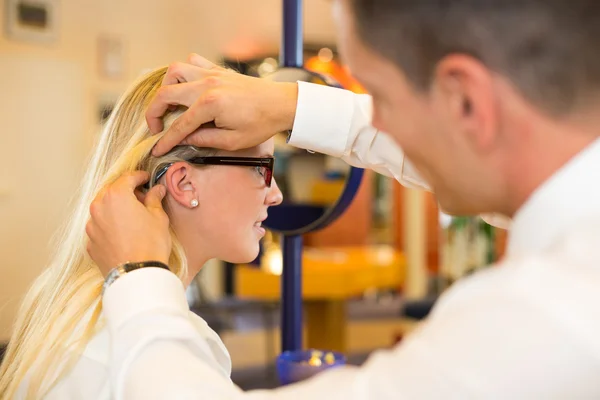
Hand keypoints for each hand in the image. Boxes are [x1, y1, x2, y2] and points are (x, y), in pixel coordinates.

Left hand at [86, 171, 170, 276]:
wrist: (138, 275)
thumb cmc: (150, 244)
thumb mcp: (158, 217)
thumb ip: (154, 199)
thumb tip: (156, 191)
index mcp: (116, 196)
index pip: (127, 178)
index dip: (139, 176)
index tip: (146, 178)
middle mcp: (98, 207)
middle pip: (112, 191)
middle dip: (126, 191)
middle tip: (141, 197)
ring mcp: (92, 226)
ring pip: (103, 209)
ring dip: (116, 208)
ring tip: (132, 216)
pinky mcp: (90, 242)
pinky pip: (100, 227)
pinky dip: (110, 225)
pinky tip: (124, 233)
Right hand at [147, 53, 298, 155]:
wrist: (281, 104)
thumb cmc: (261, 123)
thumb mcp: (232, 141)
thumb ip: (203, 139)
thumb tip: (183, 139)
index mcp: (210, 105)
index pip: (179, 125)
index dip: (165, 140)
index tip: (156, 149)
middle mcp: (206, 84)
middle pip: (166, 94)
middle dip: (155, 112)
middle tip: (156, 127)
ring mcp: (212, 73)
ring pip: (175, 70)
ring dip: (166, 87)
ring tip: (169, 104)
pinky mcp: (218, 70)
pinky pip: (192, 62)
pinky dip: (184, 72)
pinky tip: (186, 87)